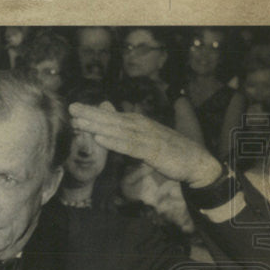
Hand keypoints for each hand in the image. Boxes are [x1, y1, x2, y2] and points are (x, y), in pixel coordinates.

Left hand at [69, 102, 222, 187]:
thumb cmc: (176, 148)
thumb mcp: (152, 135)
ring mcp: (148, 138)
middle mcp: (143, 127)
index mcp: (141, 123)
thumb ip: (135, 124)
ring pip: (119, 132)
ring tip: (80, 122)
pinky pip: (131, 147)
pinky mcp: (153, 152)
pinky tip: (100, 140)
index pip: (113, 116)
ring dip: (98, 127)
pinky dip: (115, 143)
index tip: (74, 108)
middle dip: (91, 114)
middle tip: (71, 108)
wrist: (198, 163)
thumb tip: (130, 106)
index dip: (93, 112)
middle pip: (113, 120)